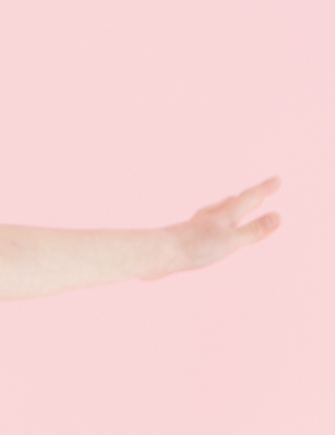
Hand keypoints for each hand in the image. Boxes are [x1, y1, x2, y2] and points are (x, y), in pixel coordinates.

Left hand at [153, 176, 281, 277]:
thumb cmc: (193, 248)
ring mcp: (192, 227)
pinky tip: (196, 228)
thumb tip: (278, 217)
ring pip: (212, 212)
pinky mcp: (178, 239)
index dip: (264, 190)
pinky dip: (204, 222)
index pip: (249, 199)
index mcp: (223, 217)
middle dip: (246, 199)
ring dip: (223, 207)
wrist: (156, 254)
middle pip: (231, 204)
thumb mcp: (229, 241)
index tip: (276, 180)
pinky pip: (196, 226)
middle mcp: (208, 218)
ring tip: (226, 204)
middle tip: (255, 193)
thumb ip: (252, 231)